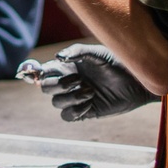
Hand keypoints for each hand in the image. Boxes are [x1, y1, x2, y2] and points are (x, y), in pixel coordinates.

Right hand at [39, 43, 158, 120]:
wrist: (138, 81)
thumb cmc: (118, 62)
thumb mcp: (97, 52)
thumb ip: (77, 51)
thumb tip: (58, 58)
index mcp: (66, 66)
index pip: (42, 70)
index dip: (31, 72)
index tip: (29, 73)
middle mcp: (68, 81)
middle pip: (46, 88)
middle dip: (57, 84)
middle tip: (76, 79)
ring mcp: (75, 97)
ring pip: (56, 102)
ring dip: (70, 97)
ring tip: (90, 90)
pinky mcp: (85, 111)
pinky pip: (68, 116)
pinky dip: (75, 110)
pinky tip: (89, 103)